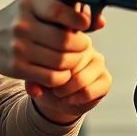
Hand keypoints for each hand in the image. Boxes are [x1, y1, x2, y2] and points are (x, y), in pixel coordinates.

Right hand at [0, 0, 93, 87]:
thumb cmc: (16, 20)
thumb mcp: (34, 6)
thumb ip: (64, 10)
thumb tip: (99, 22)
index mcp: (28, 4)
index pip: (58, 10)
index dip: (77, 19)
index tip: (84, 24)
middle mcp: (21, 26)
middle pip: (65, 41)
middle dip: (81, 45)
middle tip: (83, 46)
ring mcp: (18, 48)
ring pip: (61, 61)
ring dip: (74, 61)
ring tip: (74, 58)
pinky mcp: (17, 68)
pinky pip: (51, 77)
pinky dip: (63, 76)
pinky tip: (62, 70)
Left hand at [26, 6, 110, 123]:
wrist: (55, 96)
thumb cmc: (43, 77)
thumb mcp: (32, 74)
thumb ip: (31, 78)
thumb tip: (34, 90)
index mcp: (68, 36)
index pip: (60, 47)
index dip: (49, 65)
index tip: (43, 71)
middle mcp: (86, 45)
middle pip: (71, 64)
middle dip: (58, 80)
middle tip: (51, 85)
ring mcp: (98, 61)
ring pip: (81, 79)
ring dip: (66, 92)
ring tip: (59, 93)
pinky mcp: (106, 79)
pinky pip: (89, 91)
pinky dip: (75, 99)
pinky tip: (69, 99)